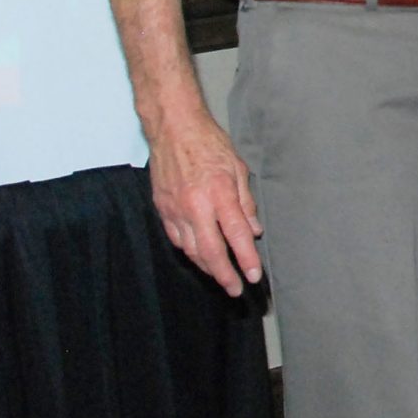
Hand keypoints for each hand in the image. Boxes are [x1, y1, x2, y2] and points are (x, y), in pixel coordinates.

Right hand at [148, 110, 263, 294]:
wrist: (173, 127)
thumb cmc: (208, 143)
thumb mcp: (237, 168)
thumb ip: (245, 202)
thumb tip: (253, 230)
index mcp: (218, 193)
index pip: (236, 235)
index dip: (246, 259)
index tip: (254, 275)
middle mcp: (195, 205)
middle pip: (210, 251)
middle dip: (224, 275)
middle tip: (236, 289)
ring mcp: (176, 209)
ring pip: (190, 250)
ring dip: (207, 266)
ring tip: (220, 275)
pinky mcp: (162, 208)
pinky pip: (176, 239)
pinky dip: (189, 251)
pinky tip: (198, 255)